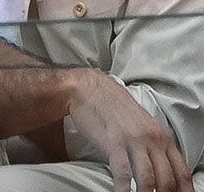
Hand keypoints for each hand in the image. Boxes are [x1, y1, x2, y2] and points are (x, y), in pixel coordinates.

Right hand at [67, 69, 192, 191]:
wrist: (89, 89)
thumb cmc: (114, 107)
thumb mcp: (143, 125)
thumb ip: (155, 146)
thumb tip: (162, 172)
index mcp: (162, 136)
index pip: (182, 173)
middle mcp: (152, 139)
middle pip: (167, 180)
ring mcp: (133, 140)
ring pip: (148, 179)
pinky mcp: (114, 141)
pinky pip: (123, 172)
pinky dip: (123, 188)